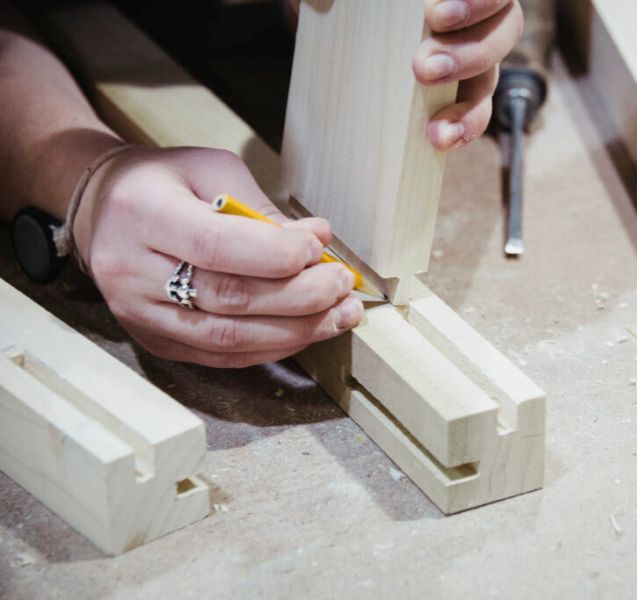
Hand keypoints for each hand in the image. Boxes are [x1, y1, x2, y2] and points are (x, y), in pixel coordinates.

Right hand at [73, 146, 363, 367]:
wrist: (105, 213)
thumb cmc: (166, 184)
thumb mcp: (211, 170)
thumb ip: (262, 206)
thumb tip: (318, 239)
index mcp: (142, 214)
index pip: (214, 245)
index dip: (276, 254)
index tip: (319, 247)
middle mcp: (131, 272)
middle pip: (227, 298)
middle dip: (300, 296)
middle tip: (342, 285)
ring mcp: (140, 315)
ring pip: (228, 338)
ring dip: (296, 330)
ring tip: (341, 314)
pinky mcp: (156, 342)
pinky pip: (221, 357)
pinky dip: (272, 347)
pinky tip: (308, 331)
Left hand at [282, 0, 522, 150]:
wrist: (329, 20)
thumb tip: (324, 2)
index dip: (478, 1)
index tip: (435, 15)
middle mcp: (475, 13)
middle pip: (503, 30)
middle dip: (468, 53)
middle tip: (423, 69)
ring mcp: (470, 53)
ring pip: (490, 77)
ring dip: (467, 105)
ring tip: (436, 126)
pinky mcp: (457, 92)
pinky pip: (473, 113)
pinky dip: (461, 129)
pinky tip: (439, 140)